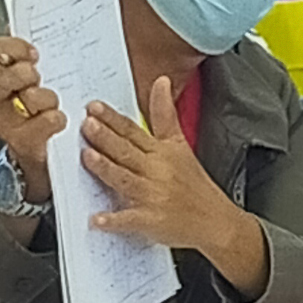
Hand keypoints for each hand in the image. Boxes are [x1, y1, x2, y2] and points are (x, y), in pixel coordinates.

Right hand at [0, 37, 63, 201]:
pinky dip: (55, 119)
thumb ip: (33, 56)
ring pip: (24, 99)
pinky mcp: (22, 143)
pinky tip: (61, 119)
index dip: (11, 47)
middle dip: (22, 74)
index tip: (35, 53)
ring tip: (54, 103)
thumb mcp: (37, 78)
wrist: (44, 153)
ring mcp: (5, 122)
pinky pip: (41, 124)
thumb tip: (41, 22)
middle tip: (39, 77)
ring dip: (45, 97)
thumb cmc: (40, 108)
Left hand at [81, 76, 267, 296]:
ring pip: (126, 180)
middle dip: (106, 138)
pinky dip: (115, 220)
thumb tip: (161, 81)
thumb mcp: (180, 144)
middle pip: (127, 151)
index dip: (113, 119)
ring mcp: (154, 196)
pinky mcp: (152, 221)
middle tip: (87, 124)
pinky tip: (98, 219)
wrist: (216, 221)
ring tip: (87, 157)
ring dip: (107, 169)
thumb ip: (165, 114)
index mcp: (161, 152)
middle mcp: (157, 171)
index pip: (133, 131)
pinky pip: (131, 220)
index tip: (94, 107)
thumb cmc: (194, 184)